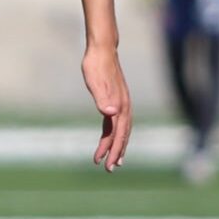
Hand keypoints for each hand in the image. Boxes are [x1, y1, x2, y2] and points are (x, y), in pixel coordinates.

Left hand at [81, 43, 131, 171]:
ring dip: (116, 146)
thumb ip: (102, 98)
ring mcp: (122, 104)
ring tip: (110, 161)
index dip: (114, 150)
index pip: (118, 133)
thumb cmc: (96, 65)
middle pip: (122, 135)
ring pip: (121, 131)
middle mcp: (124, 106)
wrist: (102, 49)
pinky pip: (115, 123)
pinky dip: (111, 134)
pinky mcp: (116, 101)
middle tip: (110, 169)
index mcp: (120, 105)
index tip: (108, 164)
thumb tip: (110, 114)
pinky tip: (105, 141)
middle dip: (117, 153)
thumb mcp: (95, 81)